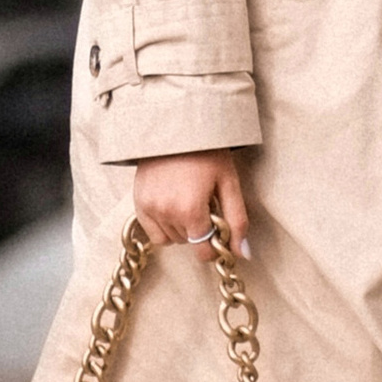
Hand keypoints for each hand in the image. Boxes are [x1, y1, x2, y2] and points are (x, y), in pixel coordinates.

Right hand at [130, 149, 251, 263]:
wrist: (177, 126)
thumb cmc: (207, 151)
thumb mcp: (229, 183)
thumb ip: (237, 221)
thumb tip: (242, 254)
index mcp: (190, 210)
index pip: (204, 251)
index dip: (216, 244)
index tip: (220, 227)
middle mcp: (166, 212)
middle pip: (189, 243)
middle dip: (201, 230)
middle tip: (205, 203)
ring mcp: (149, 208)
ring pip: (172, 239)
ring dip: (183, 228)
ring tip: (188, 199)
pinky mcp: (138, 203)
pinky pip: (154, 233)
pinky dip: (165, 226)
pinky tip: (173, 205)